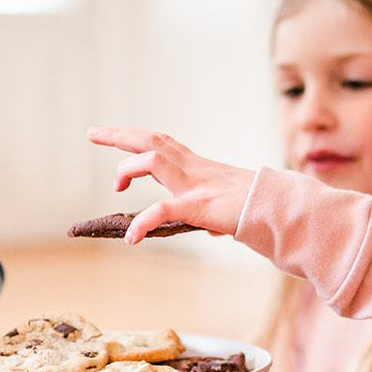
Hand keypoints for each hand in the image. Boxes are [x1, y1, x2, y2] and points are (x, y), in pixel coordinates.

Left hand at [86, 127, 255, 243]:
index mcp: (196, 167)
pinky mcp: (199, 206)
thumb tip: (214, 226)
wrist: (279, 209)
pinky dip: (143, 222)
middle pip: (151, 141)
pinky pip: (163, 209)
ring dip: (128, 169)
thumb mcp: (226, 206)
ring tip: (118, 188)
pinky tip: (132, 237)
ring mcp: (195, 185)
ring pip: (152, 161)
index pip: (160, 143)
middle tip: (92, 134)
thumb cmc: (256, 208)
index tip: (109, 133)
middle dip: (119, 135)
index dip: (133, 136)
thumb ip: (213, 212)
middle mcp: (193, 169)